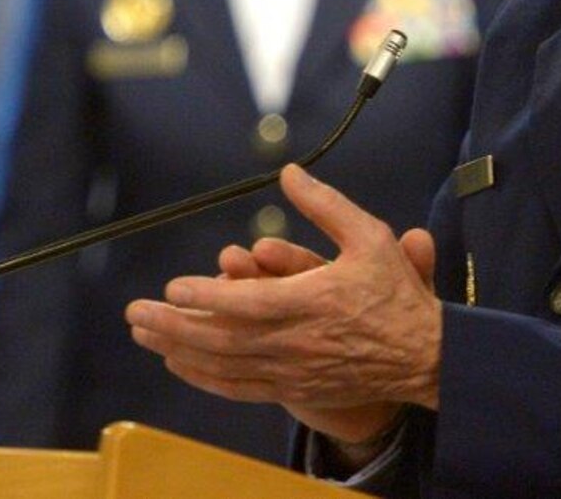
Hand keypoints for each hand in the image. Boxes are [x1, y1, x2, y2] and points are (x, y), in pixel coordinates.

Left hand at [126, 164, 444, 445]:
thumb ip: (325, 205)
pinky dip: (204, 378)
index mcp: (312, 302)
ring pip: (224, 366)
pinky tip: (179, 364)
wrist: (427, 358)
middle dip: (173, 327)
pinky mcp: (295, 389)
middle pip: (223, 340)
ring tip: (143, 335)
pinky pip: (240, 388)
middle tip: (134, 314)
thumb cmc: (397, 295)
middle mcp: (296, 342)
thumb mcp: (370, 237)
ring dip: (179, 351)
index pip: (247, 304)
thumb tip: (289, 172)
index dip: (206, 298)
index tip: (172, 287)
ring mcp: (293, 371)